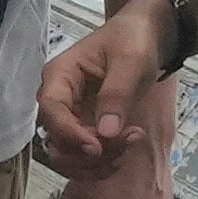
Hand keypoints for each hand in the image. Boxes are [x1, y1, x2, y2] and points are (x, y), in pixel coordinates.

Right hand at [33, 3, 173, 177]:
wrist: (146, 37)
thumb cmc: (134, 40)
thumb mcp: (131, 61)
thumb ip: (117, 94)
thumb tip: (104, 134)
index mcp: (59, 76)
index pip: (51, 112)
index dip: (70, 134)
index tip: (98, 147)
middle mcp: (58, 101)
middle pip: (57, 141)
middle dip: (91, 151)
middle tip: (129, 138)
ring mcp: (70, 118)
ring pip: (68, 157)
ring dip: (100, 161)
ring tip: (133, 139)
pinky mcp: (84, 130)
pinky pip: (84, 158)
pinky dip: (105, 161)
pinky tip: (128, 144)